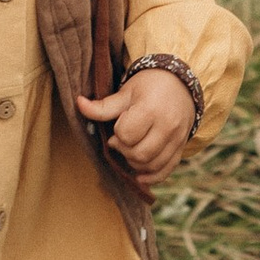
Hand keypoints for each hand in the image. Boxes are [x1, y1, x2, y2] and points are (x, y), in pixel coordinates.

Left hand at [74, 65, 193, 185]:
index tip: (119, 124)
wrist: (180, 82)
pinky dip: (152, 177)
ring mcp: (177, 138)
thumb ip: (104, 105)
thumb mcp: (126, 92)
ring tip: (131, 149)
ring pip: (152, 165)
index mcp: (151, 109)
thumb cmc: (149, 86)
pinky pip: (167, 170)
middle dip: (124, 150)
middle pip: (139, 154)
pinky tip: (140, 176)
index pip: (127, 135)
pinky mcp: (181, 147)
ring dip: (135, 163)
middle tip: (121, 139)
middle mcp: (167, 126)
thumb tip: (78, 104)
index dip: (118, 133)